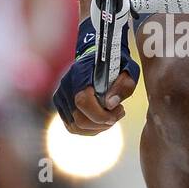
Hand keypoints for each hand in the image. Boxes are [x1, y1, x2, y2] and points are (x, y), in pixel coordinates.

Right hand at [51, 17, 139, 135]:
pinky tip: (101, 120)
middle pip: (78, 119)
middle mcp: (65, 85)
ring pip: (75, 126)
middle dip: (102, 123)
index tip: (119, 110)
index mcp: (80, 74)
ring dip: (97, 128)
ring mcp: (61, 97)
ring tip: (111, 116)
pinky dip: (89, 129)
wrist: (98, 58)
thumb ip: (123, 86)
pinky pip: (72, 127)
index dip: (100, 114)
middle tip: (118, 114)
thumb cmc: (115, 65)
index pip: (82, 101)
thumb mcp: (128, 70)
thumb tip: (110, 104)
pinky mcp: (61, 106)